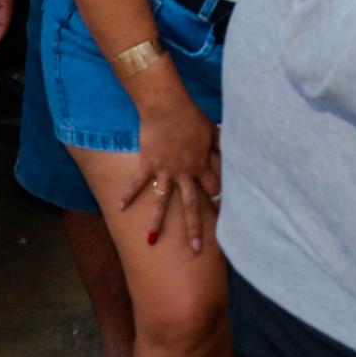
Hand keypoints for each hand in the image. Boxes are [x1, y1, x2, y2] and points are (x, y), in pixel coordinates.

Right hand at [121, 89, 220, 253]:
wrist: (167, 107)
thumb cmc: (192, 116)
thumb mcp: (212, 131)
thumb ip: (221, 147)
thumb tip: (235, 156)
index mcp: (201, 165)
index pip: (214, 188)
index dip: (219, 197)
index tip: (222, 210)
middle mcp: (184, 173)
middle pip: (191, 205)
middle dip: (194, 228)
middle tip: (196, 249)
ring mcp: (165, 170)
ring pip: (162, 202)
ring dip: (156, 222)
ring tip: (151, 242)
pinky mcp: (148, 164)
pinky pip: (137, 183)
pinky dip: (128, 194)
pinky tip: (120, 208)